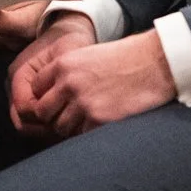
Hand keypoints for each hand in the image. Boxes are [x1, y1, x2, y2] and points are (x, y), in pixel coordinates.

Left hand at [8, 21, 174, 137]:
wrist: (155, 63)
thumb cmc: (127, 57)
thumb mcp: (90, 55)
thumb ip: (69, 73)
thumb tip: (56, 95)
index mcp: (64, 63)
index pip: (36, 87)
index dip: (46, 96)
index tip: (57, 101)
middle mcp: (68, 83)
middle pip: (43, 111)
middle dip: (54, 116)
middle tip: (70, 116)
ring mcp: (83, 103)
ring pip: (61, 127)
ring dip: (72, 127)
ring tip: (90, 119)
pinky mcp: (98, 119)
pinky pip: (81, 136)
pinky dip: (89, 133)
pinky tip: (102, 124)